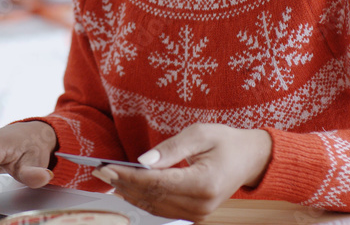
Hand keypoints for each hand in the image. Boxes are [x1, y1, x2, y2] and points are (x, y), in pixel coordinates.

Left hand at [91, 124, 271, 221]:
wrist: (250, 159)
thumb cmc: (226, 142)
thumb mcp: (199, 134)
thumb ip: (170, 149)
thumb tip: (142, 161)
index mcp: (203, 183)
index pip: (157, 183)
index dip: (128, 177)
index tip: (106, 168)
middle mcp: (201, 204)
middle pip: (152, 197)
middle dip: (123, 184)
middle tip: (99, 171)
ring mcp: (198, 213)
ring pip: (154, 206)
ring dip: (129, 193)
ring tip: (107, 178)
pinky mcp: (194, 214)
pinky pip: (162, 209)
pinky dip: (142, 199)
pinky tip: (126, 188)